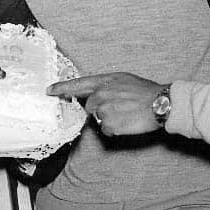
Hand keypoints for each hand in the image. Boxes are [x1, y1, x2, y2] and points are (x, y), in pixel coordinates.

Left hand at [47, 72, 163, 135]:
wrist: (160, 102)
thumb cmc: (145, 91)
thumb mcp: (124, 80)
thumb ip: (106, 85)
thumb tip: (95, 94)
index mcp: (104, 81)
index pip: (78, 84)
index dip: (62, 88)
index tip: (49, 91)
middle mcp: (101, 94)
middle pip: (89, 107)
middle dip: (101, 110)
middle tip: (120, 108)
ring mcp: (104, 109)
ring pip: (99, 119)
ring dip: (110, 120)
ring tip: (126, 114)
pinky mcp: (109, 123)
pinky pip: (107, 130)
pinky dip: (116, 129)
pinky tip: (128, 122)